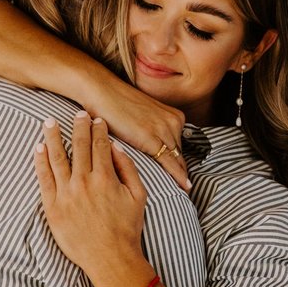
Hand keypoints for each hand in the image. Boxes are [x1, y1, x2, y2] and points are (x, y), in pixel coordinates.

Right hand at [78, 74, 188, 189]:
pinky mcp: (152, 139)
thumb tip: (151, 146)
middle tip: (185, 191)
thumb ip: (152, 129)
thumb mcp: (142, 116)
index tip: (186, 179)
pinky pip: (169, 162)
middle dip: (181, 172)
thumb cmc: (116, 104)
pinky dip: (178, 176)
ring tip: (182, 194)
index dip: (181, 164)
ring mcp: (164, 129)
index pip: (180, 146)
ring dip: (180, 177)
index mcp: (173, 116)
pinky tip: (184, 187)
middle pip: (180, 154)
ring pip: (177, 160)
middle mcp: (174, 122)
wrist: (102, 92)